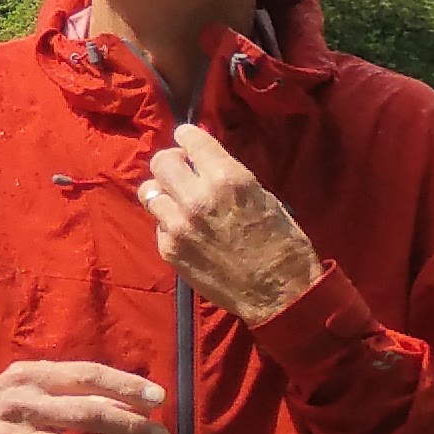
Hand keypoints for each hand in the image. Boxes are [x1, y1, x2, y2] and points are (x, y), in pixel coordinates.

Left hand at [143, 124, 322, 321]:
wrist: (281, 295)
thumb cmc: (283, 244)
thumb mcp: (264, 198)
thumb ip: (228, 177)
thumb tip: (204, 160)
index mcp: (228, 179)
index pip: (189, 138)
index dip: (189, 138)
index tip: (189, 142)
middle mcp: (197, 197)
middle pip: (161, 161)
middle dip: (173, 163)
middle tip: (184, 173)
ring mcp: (178, 224)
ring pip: (150, 191)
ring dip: (165, 193)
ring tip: (180, 203)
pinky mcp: (169, 248)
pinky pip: (158, 224)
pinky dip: (169, 223)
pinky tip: (188, 232)